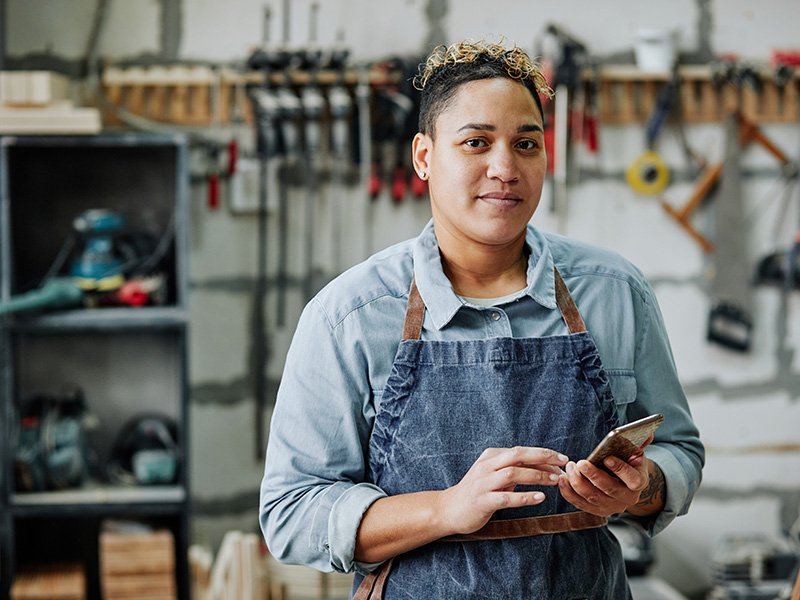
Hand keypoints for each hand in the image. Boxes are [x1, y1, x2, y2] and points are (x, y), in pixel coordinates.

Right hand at [440, 446, 568, 535]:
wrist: (449, 509)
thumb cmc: (477, 492)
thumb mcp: (493, 475)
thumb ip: (514, 469)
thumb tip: (544, 465)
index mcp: (491, 456)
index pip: (520, 451)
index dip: (543, 453)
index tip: (562, 458)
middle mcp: (486, 466)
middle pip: (517, 455)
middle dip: (542, 457)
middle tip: (562, 464)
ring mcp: (483, 483)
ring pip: (513, 473)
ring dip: (537, 476)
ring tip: (555, 480)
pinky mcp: (482, 501)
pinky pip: (506, 497)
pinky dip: (524, 497)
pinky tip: (540, 498)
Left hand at [558, 435, 653, 517]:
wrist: (623, 482)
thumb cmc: (627, 462)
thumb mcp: (635, 452)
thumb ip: (639, 443)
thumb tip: (647, 432)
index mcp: (639, 482)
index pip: (633, 480)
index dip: (620, 469)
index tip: (607, 458)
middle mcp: (627, 498)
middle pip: (609, 489)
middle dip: (593, 476)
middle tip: (580, 463)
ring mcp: (611, 507)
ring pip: (593, 498)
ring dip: (578, 483)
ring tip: (569, 467)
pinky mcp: (596, 510)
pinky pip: (580, 504)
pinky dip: (569, 493)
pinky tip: (562, 479)